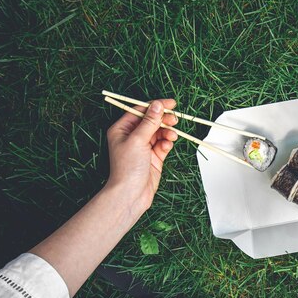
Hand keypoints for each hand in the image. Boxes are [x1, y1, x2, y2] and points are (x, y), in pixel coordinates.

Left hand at [105, 99, 178, 218]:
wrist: (131, 193)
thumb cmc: (127, 168)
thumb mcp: (138, 140)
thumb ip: (149, 122)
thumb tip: (158, 105)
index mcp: (122, 129)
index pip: (141, 111)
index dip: (156, 106)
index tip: (171, 104)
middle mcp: (132, 136)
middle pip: (152, 121)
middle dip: (164, 120)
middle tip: (174, 119)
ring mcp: (144, 147)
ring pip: (160, 132)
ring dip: (167, 132)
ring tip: (172, 136)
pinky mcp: (154, 157)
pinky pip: (163, 144)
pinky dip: (167, 143)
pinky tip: (167, 146)